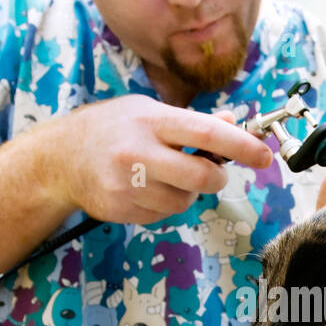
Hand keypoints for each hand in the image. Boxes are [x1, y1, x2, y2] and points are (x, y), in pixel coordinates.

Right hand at [38, 95, 273, 224]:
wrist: (60, 158)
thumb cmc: (111, 128)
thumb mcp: (148, 110)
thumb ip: (191, 120)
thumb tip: (234, 123)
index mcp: (151, 120)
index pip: (206, 133)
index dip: (241, 145)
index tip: (265, 156)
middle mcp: (138, 152)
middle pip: (201, 177)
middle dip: (216, 178)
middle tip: (212, 171)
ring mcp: (128, 185)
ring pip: (184, 201)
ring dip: (187, 192)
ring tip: (164, 175)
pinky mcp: (122, 209)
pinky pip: (163, 215)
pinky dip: (164, 205)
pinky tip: (145, 189)